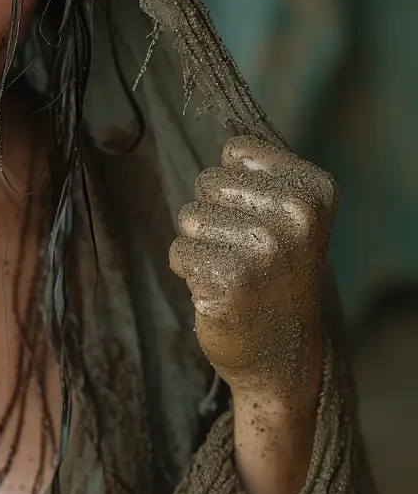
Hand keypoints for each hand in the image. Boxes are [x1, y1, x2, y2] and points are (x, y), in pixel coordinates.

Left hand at [169, 136, 334, 409]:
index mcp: (315, 190)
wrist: (286, 360)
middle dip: (217, 216)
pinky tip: (221, 292)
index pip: (236, 151)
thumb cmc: (276, 274)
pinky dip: (190, 271)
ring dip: (201, 245)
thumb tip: (222, 133)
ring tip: (236, 272)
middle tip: (249, 254)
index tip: (265, 220)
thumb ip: (260, 174)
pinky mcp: (231, 279)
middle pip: (209, 182)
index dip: (238, 186)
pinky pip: (179, 251)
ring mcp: (265, 248)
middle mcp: (296, 216)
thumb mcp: (290, 216)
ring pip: (189, 217)